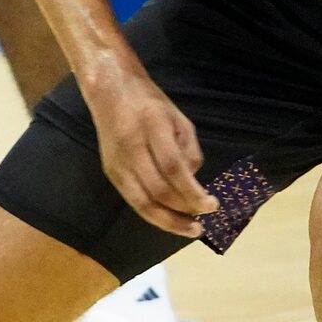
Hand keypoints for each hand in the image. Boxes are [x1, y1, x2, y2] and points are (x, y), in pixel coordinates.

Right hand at [83, 60, 214, 237]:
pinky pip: (133, 200)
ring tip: (188, 230)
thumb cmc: (150, 103)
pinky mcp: (110, 173)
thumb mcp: (179, 119)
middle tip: (202, 223)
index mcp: (151, 127)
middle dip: (183, 211)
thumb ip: (190, 151)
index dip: (193, 192)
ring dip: (167, 221)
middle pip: (157, 190)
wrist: (109, 91)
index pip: (173, 168)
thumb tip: (194, 183)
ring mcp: (117, 163)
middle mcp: (131, 148)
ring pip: (142, 203)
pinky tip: (169, 220)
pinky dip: (153, 215)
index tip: (212, 204)